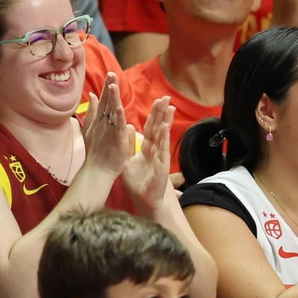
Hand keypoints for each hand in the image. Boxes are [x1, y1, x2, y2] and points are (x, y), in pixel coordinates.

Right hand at [80, 73, 133, 177]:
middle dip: (109, 88)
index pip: (104, 101)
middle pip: (107, 103)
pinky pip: (117, 126)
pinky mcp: (115, 140)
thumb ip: (92, 112)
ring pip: (111, 112)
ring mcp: (108, 131)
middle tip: (112, 73)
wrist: (96, 171)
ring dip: (112, 98)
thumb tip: (92, 95)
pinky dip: (118, 116)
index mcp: (99, 120)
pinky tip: (119, 107)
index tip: (110, 74)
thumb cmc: (95, 152)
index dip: (107, 88)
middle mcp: (102, 123)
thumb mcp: (90, 129)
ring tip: (113, 84)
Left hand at [121, 97, 174, 214]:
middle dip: (162, 113)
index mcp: (147, 148)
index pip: (151, 128)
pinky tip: (165, 127)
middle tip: (165, 97)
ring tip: (169, 107)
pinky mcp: (162, 165)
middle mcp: (155, 150)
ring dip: (166, 121)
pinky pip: (162, 149)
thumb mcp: (127, 159)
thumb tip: (129, 126)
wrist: (142, 200)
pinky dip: (163, 138)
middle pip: (158, 128)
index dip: (154, 114)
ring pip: (163, 136)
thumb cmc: (136, 182)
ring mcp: (160, 157)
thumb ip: (129, 144)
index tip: (157, 101)